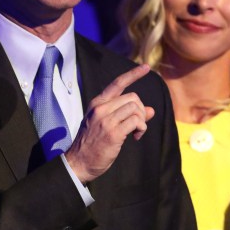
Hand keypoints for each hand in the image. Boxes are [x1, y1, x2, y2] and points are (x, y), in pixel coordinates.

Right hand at [64, 65, 154, 183]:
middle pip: (132, 98)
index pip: (117, 83)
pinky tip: (136, 137)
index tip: (145, 67)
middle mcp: (101, 108)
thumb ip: (127, 115)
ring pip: (135, 109)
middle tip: (137, 125)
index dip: (133, 74)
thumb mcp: (106, 124)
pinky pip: (137, 121)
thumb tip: (151, 110)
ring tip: (136, 133)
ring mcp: (106, 120)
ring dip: (141, 121)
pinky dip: (141, 128)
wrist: (79, 162)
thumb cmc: (93, 144)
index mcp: (97, 103)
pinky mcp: (113, 132)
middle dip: (140, 110)